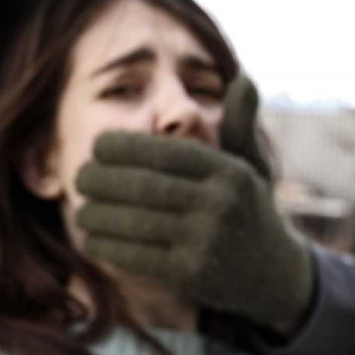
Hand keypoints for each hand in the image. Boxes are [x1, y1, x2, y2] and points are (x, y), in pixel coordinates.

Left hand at [75, 125, 312, 331]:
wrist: (273, 276)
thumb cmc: (249, 211)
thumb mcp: (252, 167)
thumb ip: (240, 124)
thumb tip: (242, 77)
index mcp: (231, 173)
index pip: (167, 152)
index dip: (125, 147)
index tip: (98, 147)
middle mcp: (221, 205)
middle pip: (144, 186)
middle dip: (102, 180)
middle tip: (80, 178)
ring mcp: (207, 241)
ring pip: (135, 221)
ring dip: (98, 215)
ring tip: (82, 210)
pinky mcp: (191, 275)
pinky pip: (136, 256)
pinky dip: (108, 246)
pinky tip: (93, 239)